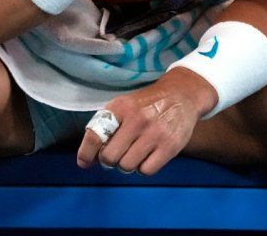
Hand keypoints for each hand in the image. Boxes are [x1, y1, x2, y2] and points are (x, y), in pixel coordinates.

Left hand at [77, 68, 216, 175]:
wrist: (182, 96)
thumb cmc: (147, 104)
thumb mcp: (125, 105)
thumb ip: (107, 126)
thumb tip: (88, 157)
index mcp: (121, 107)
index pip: (95, 135)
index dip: (86, 153)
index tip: (84, 162)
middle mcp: (137, 119)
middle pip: (109, 157)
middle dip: (109, 160)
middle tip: (115, 155)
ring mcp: (155, 133)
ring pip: (127, 166)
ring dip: (126, 165)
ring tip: (133, 154)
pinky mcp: (170, 146)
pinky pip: (146, 171)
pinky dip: (143, 168)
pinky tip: (147, 156)